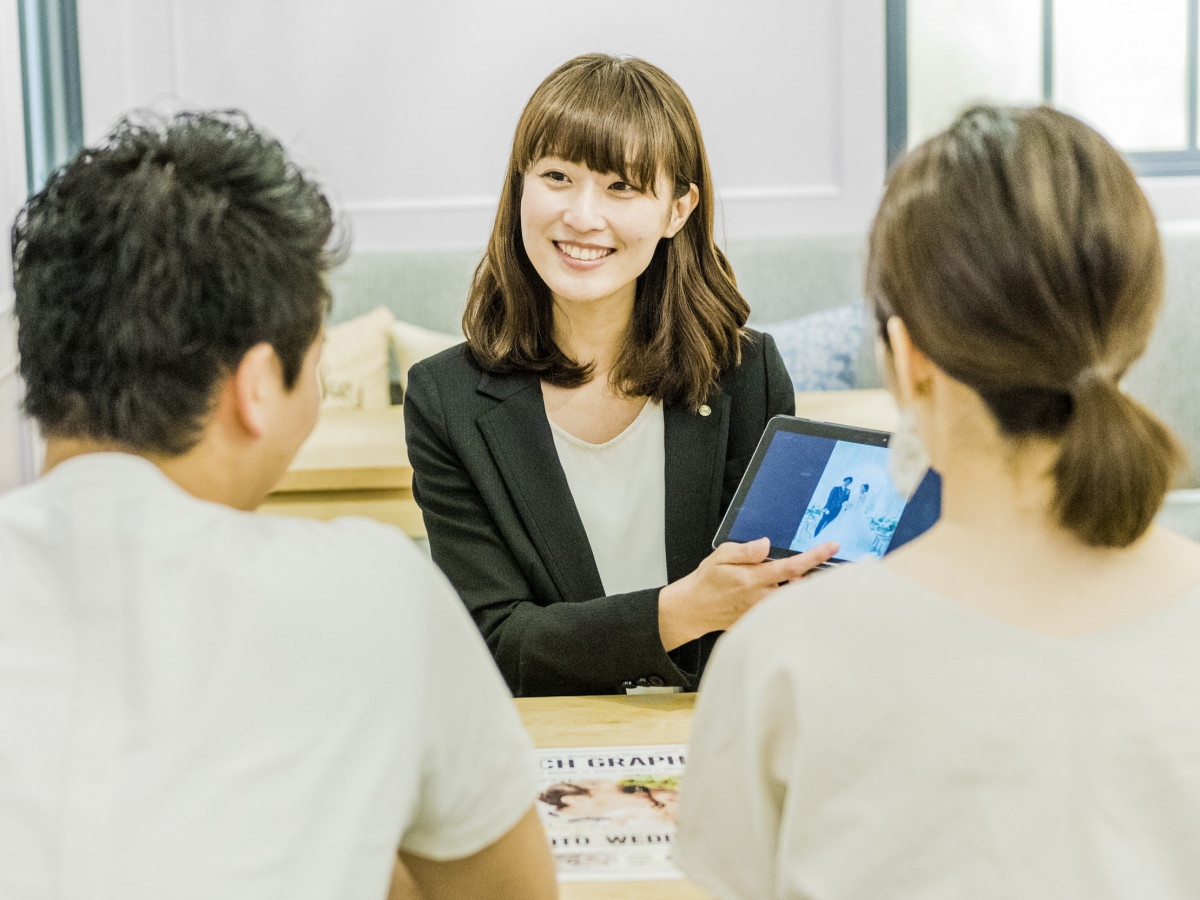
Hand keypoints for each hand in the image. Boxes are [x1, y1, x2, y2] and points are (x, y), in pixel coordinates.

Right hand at [658, 537, 836, 650]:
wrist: (694, 609)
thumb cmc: (707, 581)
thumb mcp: (721, 555)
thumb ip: (746, 550)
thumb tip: (766, 544)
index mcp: (753, 578)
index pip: (791, 566)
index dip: (814, 556)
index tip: (832, 547)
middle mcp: (760, 597)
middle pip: (800, 587)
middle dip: (816, 577)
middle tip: (830, 567)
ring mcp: (762, 612)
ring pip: (793, 601)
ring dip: (804, 590)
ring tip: (811, 580)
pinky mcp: (760, 622)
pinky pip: (783, 612)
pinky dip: (792, 603)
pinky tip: (793, 596)